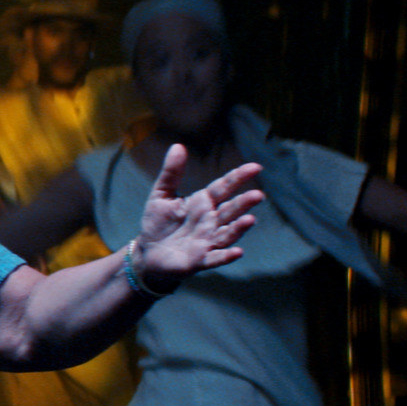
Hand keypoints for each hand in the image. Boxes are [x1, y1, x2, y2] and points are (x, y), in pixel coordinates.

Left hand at [135, 143, 262, 287]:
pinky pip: (216, 258)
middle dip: (244, 203)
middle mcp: (211, 221)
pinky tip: (237, 252)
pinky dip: (226, 256)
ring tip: (250, 220)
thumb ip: (171, 172)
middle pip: (231, 210)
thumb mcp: (161, 194)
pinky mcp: (200, 260)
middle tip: (258, 195)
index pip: (224, 187)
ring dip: (239, 228)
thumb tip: (178, 146)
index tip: (255, 167)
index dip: (239, 177)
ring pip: (228, 233)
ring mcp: (208, 240)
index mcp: (203, 202)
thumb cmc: (158, 222)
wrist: (148, 252)